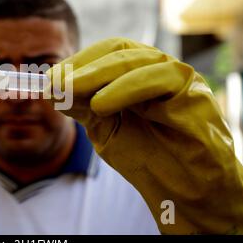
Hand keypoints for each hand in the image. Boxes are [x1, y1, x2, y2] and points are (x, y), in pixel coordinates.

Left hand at [48, 37, 242, 233]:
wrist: (182, 191)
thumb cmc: (146, 158)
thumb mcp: (103, 129)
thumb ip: (81, 106)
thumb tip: (49, 88)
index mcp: (134, 73)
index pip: (103, 54)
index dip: (75, 63)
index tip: (49, 79)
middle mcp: (155, 68)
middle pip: (116, 51)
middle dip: (81, 66)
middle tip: (54, 82)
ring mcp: (175, 76)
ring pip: (133, 60)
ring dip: (96, 75)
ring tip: (68, 91)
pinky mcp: (193, 90)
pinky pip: (157, 78)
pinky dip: (124, 88)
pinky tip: (100, 104)